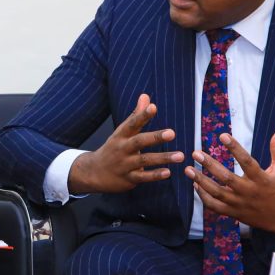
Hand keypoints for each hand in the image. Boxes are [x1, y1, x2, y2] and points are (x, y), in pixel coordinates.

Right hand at [68, 94, 183, 193]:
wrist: (94, 172)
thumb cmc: (113, 148)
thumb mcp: (122, 132)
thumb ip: (136, 115)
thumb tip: (145, 96)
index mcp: (121, 135)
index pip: (132, 123)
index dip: (142, 115)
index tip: (153, 107)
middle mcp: (122, 148)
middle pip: (139, 141)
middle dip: (155, 137)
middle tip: (171, 133)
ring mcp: (125, 164)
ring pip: (144, 160)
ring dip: (162, 158)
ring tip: (180, 155)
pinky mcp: (128, 178)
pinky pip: (143, 177)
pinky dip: (155, 175)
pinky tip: (168, 172)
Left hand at [185, 127, 274, 233]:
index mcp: (262, 180)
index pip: (247, 162)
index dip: (235, 148)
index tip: (222, 135)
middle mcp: (249, 192)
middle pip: (226, 178)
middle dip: (210, 165)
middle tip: (195, 153)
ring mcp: (240, 204)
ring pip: (217, 193)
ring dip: (201, 181)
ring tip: (188, 169)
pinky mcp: (234, 213)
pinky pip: (215, 206)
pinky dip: (203, 197)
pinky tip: (195, 185)